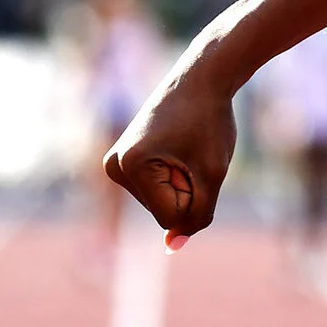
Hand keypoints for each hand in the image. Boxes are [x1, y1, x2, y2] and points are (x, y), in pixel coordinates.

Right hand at [103, 61, 236, 250]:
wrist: (200, 79)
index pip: (171, 218)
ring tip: (184, 146)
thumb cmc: (210, 121)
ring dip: (182, 183)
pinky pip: (155, 190)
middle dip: (188, 190)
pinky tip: (176, 148)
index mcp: (130, 166)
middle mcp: (114, 166)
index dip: (198, 197)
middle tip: (192, 149)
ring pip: (160, 203)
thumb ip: (198, 214)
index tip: (199, 160)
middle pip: (163, 211)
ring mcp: (115, 164)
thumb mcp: (212, 173)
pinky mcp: (124, 162)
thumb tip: (173, 247)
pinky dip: (174, 177)